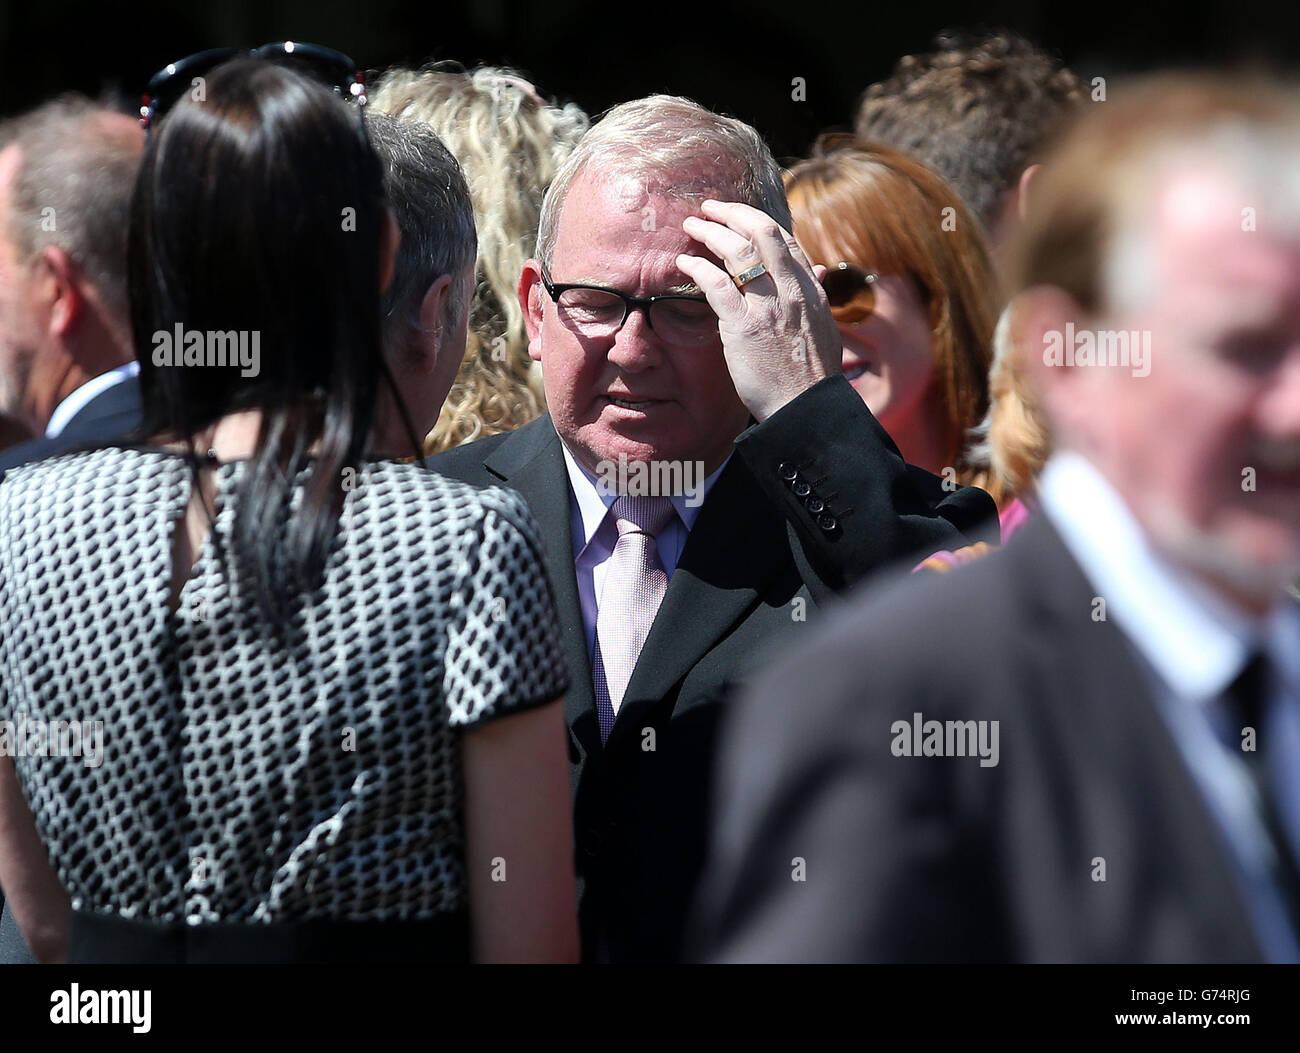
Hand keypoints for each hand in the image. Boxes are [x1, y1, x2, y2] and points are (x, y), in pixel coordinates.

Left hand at [678, 200, 841, 421]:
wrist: (806, 407)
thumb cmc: (812, 375)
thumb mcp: (825, 327)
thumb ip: (817, 295)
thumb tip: (819, 269)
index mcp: (810, 290)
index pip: (786, 241)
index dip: (759, 223)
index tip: (739, 217)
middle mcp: (792, 290)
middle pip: (764, 232)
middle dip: (733, 213)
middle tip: (710, 208)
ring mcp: (769, 306)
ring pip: (739, 250)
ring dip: (711, 232)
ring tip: (691, 226)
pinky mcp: (745, 326)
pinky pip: (717, 284)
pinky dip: (698, 267)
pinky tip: (684, 263)